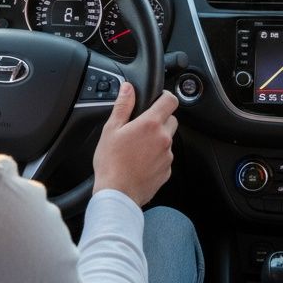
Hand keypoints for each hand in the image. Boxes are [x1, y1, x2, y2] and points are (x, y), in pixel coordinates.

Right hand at [92, 83, 178, 206]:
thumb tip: (128, 88)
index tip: (158, 98)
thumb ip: (123, 105)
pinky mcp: (167, 171)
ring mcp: (167, 156)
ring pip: (168, 140)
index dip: (165, 96)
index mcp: (151, 124)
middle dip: (160, 119)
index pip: (170, 101)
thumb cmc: (111, 163)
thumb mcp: (111, 129)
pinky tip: (140, 161)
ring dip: (158, 139)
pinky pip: (165, 157)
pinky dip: (156, 157)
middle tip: (142, 127)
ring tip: (138, 148)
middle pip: (171, 120)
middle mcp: (164, 138)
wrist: (118, 194)